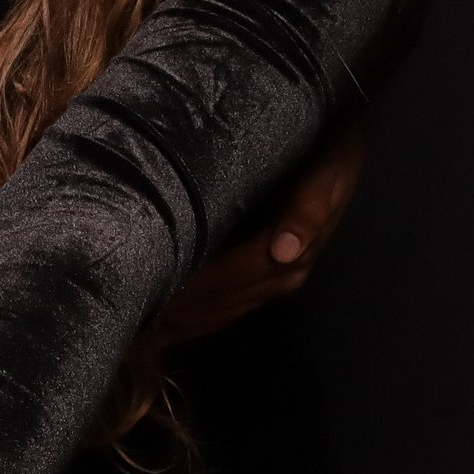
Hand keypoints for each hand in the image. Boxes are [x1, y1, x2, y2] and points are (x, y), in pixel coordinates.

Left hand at [153, 123, 366, 345]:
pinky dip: (196, 318)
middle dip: (178, 308)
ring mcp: (274, 279)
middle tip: (132, 306)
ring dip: (183, 318)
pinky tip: (169, 323)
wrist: (341, 149)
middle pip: (220, 302)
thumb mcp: (326, 172)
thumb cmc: (327, 153)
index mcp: (291, 255)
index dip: (191, 287)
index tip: (151, 287)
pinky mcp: (266, 275)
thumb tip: (284, 251)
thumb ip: (308, 210)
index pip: (229, 280)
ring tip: (141, 320)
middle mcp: (283, 275)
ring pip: (221, 311)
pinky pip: (228, 307)